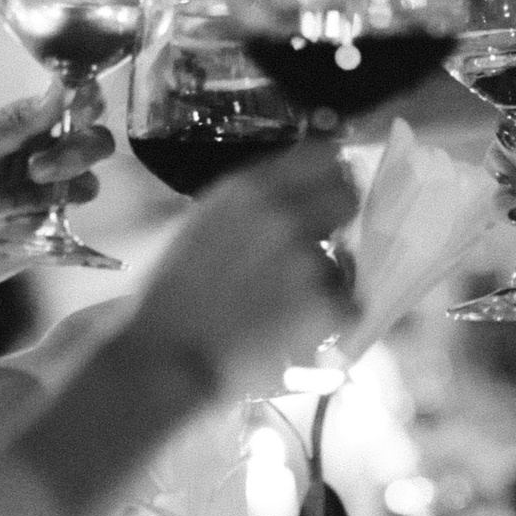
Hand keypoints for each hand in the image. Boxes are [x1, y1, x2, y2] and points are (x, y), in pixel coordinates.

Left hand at [0, 83, 114, 304]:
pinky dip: (31, 230)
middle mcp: (40, 162)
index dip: (87, 104)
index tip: (81, 108)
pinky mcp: (42, 242)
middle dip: (76, 154)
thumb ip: (5, 127)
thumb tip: (55, 95)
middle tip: (38, 170)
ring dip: (45, 197)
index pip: (72, 108)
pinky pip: (64, 233)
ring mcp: (43, 202)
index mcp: (22, 131)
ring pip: (82, 189)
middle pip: (91, 147)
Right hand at [134, 138, 356, 395]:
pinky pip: (348, 304)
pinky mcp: (326, 306)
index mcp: (247, 191)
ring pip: (343, 259)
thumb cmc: (168, 296)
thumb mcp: (198, 226)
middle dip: (339, 219)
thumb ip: (244, 206)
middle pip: (346, 196)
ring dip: (325, 278)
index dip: (332, 172)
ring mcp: (309, 260)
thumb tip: (287, 196)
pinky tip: (300, 329)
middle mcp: (284, 216)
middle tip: (321, 246)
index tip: (330, 187)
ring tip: (290, 304)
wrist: (166, 358)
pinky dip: (332, 318)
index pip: (321, 156)